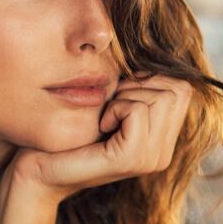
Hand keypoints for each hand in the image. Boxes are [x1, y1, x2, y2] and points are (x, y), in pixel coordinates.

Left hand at [0, 73, 193, 212]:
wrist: (39, 170)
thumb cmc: (67, 134)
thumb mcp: (109, 106)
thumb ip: (138, 89)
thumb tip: (156, 53)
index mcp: (163, 142)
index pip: (183, 88)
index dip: (149, 80)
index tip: (118, 96)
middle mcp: (163, 154)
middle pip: (178, 90)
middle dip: (140, 86)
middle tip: (110, 106)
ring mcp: (151, 159)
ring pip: (161, 97)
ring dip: (127, 96)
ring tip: (106, 116)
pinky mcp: (130, 159)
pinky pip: (138, 110)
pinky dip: (116, 107)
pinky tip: (101, 124)